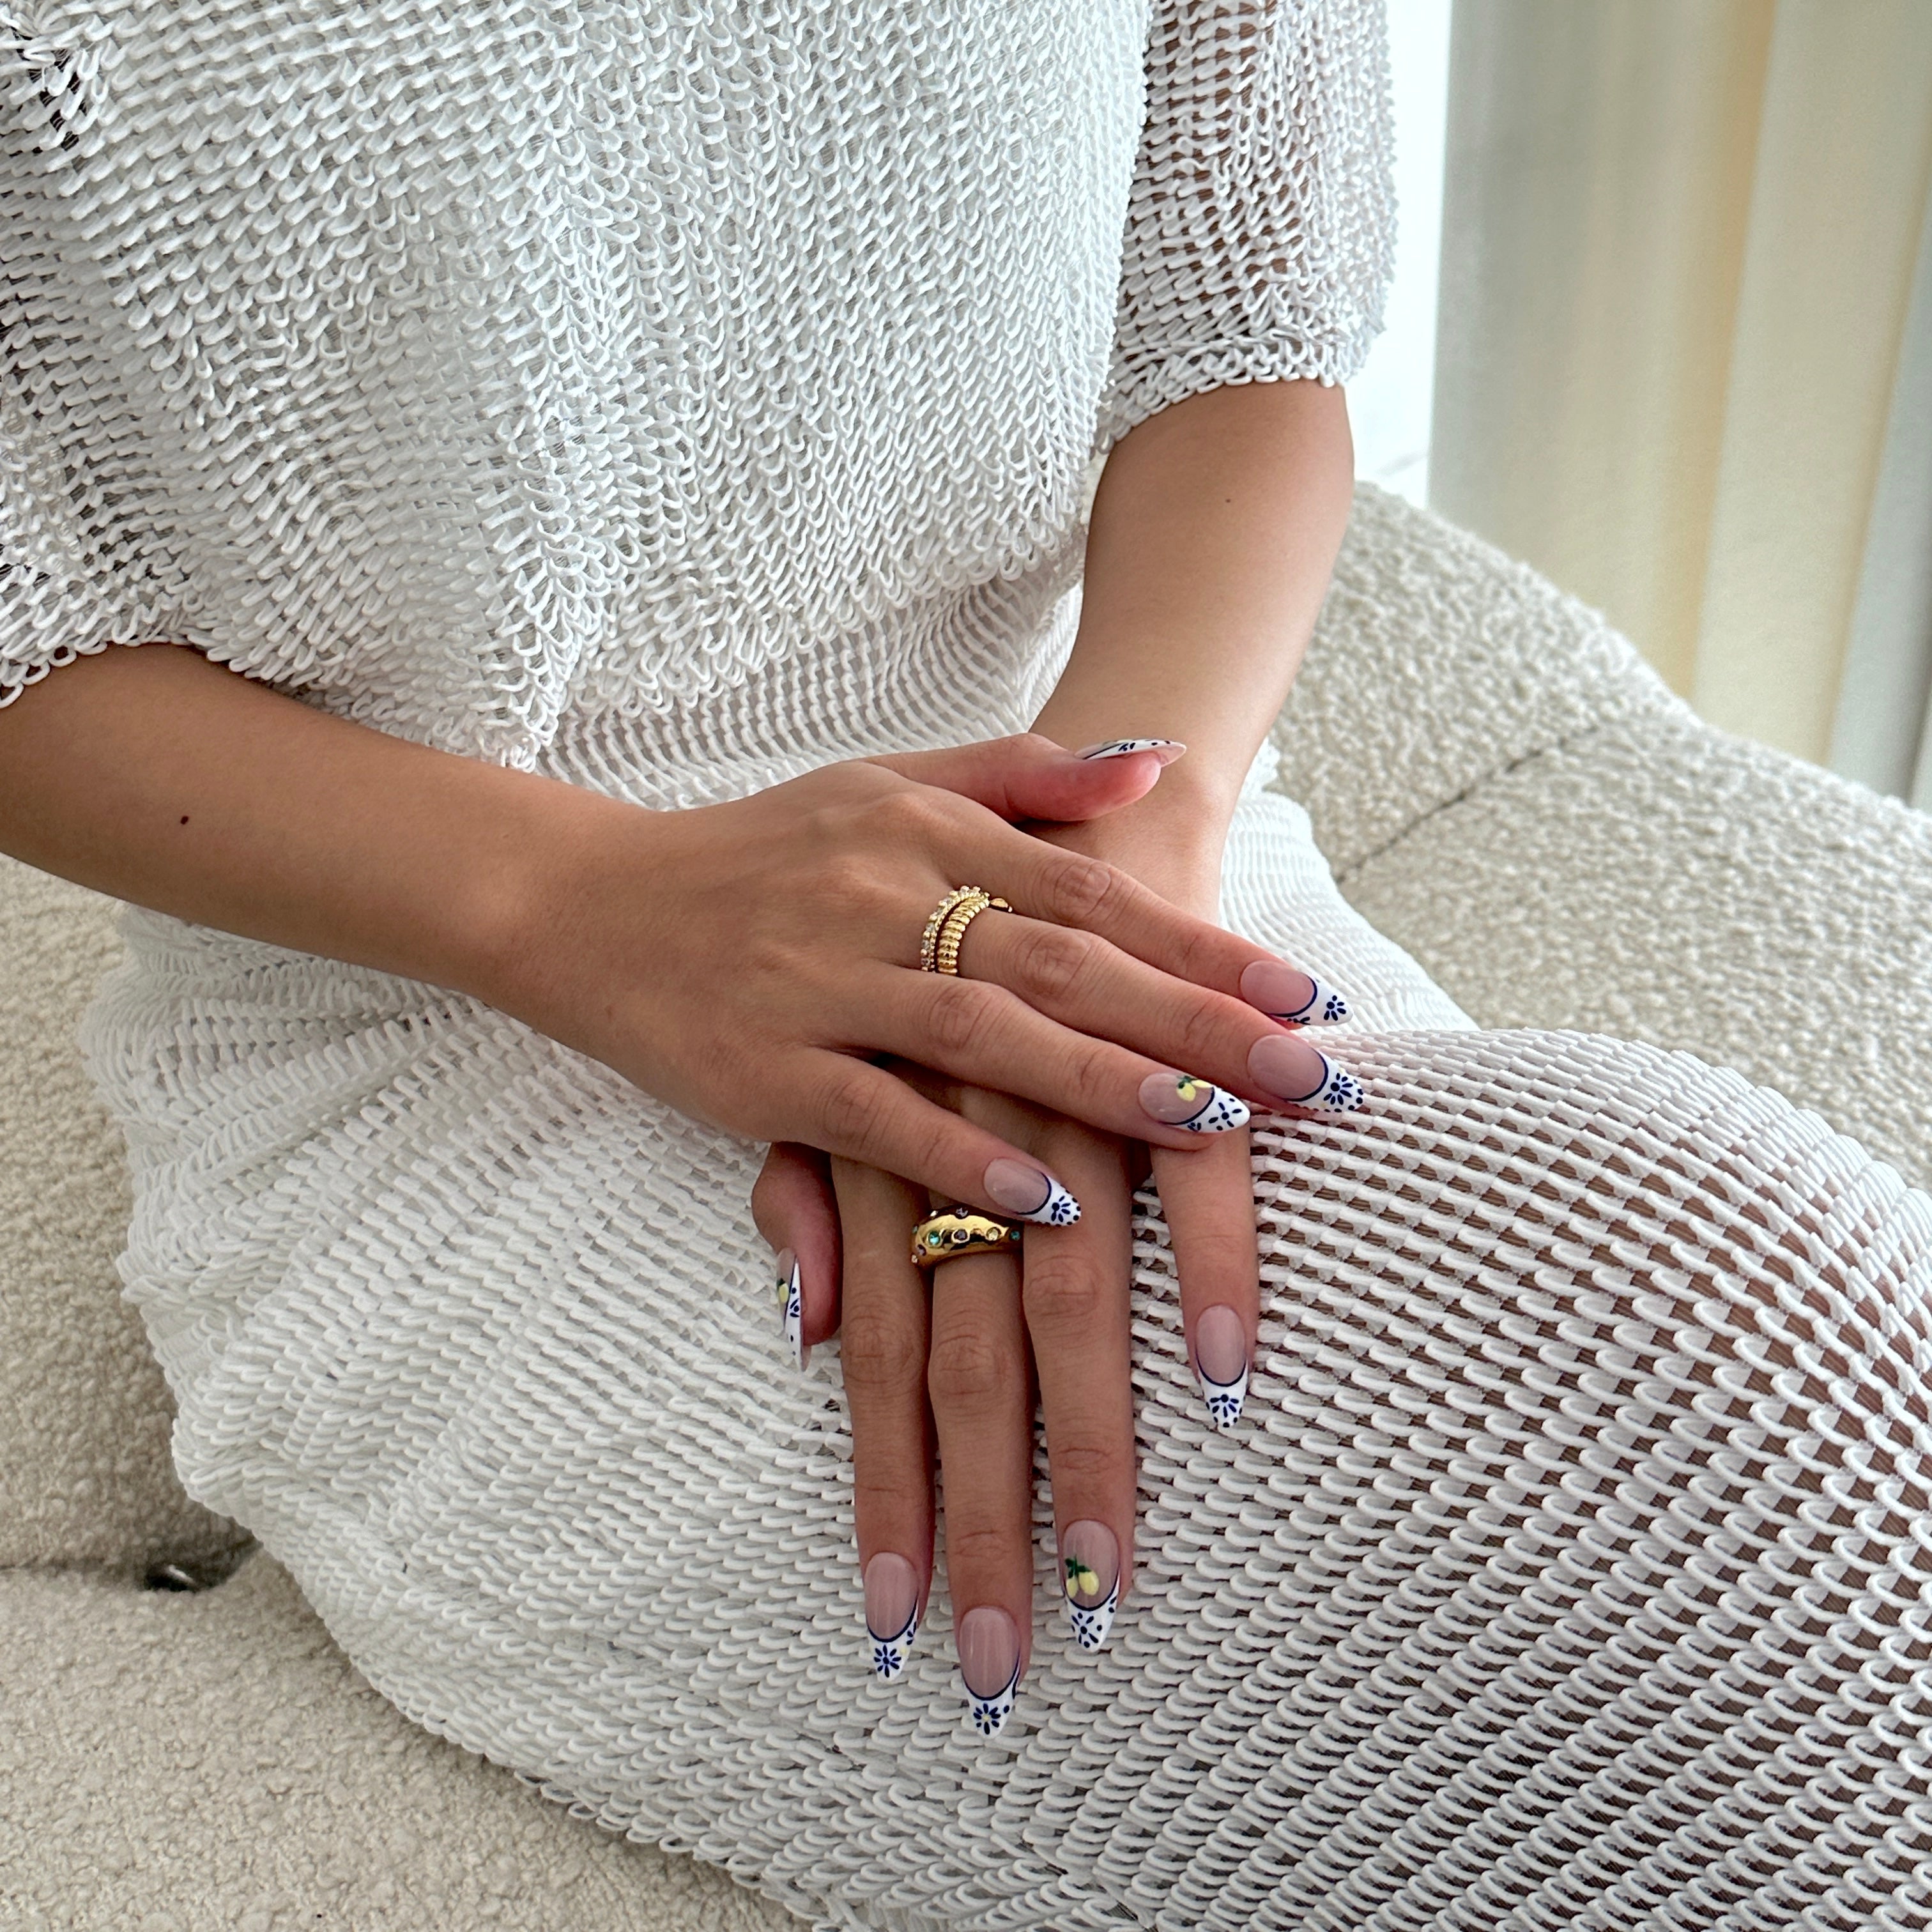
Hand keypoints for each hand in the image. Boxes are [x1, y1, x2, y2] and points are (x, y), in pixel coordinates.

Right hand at [503, 733, 1334, 1227]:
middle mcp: (879, 895)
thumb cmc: (758, 851)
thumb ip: (1021, 778)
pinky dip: (960, 1154)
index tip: (1302, 995)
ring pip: (980, 1034)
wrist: (586, 900)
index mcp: (921, 826)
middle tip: (1306, 1070)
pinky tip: (1044, 1199)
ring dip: (1099, 1083)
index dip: (1200, 945)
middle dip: (1191, 1018)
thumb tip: (1153, 762)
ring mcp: (818, 981)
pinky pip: (875, 1117)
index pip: (1088, 890)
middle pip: (1061, 961)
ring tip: (1212, 1124)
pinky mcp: (760, 1067)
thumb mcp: (885, 785)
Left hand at [752, 766, 1360, 1722]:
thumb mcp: (850, 1061)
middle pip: (964, 1367)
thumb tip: (813, 1332)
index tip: (895, 1626)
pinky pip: (1182, 1180)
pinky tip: (1221, 1375)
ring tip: (1114, 1578)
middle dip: (983, 1520)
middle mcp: (961, 1148)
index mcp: (884, 1156)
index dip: (886, 1496)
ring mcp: (1053, 1107)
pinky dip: (1202, 1274)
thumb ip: (813, 1195)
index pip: (879, 1366)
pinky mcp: (1144, 1052)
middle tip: (1004, 1663)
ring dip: (1094, 1449)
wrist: (1064, 799)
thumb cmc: (930, 950)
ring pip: (1067, 1306)